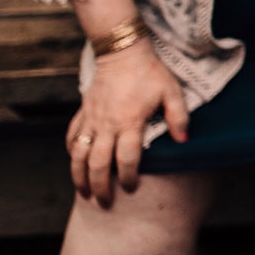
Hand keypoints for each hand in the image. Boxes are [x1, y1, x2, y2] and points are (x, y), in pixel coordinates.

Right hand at [66, 42, 188, 203]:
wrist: (122, 51)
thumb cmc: (150, 72)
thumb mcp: (172, 91)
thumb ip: (179, 117)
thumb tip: (183, 141)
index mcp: (130, 122)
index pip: (126, 159)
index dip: (128, 177)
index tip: (131, 189)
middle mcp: (107, 125)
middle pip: (98, 164)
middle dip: (101, 187)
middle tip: (105, 202)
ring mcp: (92, 119)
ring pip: (79, 155)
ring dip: (79, 176)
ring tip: (85, 193)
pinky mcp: (83, 112)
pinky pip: (72, 136)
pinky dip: (71, 152)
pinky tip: (75, 163)